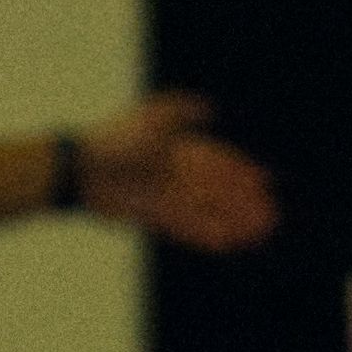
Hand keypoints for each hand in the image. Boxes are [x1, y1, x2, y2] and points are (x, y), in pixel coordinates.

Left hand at [79, 91, 279, 253]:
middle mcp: (176, 175)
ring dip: (233, 222)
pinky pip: (188, 229)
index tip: (264, 181)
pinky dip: (208, 236)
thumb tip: (210, 108)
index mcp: (178, 150)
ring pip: (208, 212)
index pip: (217, 162)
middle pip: (218, 191)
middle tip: (271, 213)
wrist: (80, 168)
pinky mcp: (154, 217)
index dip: (241, 172)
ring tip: (259, 232)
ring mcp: (166, 198)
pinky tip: (229, 243)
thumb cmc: (113, 138)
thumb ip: (182, 110)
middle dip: (244, 202)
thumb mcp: (150, 115)